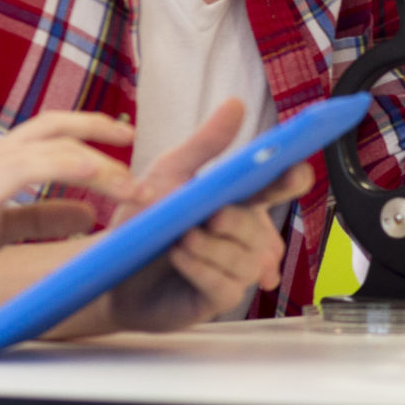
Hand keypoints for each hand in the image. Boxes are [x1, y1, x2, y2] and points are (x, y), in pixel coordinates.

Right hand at [0, 111, 136, 300]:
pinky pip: (40, 164)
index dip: (84, 134)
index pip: (45, 135)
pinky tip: (107, 182)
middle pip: (55, 123)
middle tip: (133, 136)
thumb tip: (83, 218)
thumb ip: (35, 219)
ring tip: (137, 186)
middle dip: (99, 126)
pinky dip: (80, 168)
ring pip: (57, 144)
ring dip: (105, 162)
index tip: (118, 142)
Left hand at [104, 98, 314, 332]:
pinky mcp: (215, 300)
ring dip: (213, 248)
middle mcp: (242, 239)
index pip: (277, 190)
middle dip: (238, 223)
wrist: (109, 270)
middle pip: (262, 231)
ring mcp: (232, 271)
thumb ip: (205, 144)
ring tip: (181, 238)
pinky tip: (179, 257)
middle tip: (212, 216)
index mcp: (238, 203)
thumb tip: (236, 104)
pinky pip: (225, 286)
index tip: (296, 170)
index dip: (291, 180)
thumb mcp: (168, 175)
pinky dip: (202, 269)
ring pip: (246, 261)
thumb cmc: (143, 222)